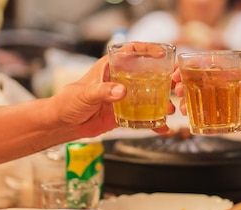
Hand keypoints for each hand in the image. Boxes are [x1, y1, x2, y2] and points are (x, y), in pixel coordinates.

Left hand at [52, 52, 175, 138]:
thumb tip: (122, 91)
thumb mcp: (86, 93)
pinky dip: (154, 123)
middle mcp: (122, 80)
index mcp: (111, 67)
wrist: (65, 123)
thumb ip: (104, 91)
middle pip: (148, 74)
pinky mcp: (126, 113)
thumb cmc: (69, 101)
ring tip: (171, 109)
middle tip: (175, 86)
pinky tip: (163, 128)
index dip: (148, 50)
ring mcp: (126, 97)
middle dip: (164, 80)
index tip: (162, 54)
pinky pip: (144, 117)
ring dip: (163, 103)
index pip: (131, 52)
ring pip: (150, 96)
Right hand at [171, 70, 240, 130]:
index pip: (199, 64)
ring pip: (193, 98)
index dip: (185, 66)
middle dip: (179, 84)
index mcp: (221, 71)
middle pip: (190, 81)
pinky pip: (201, 114)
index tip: (177, 71)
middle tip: (177, 90)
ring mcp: (213, 99)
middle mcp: (213, 84)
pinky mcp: (215, 113)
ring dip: (184, 102)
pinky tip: (188, 118)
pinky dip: (192, 116)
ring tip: (181, 108)